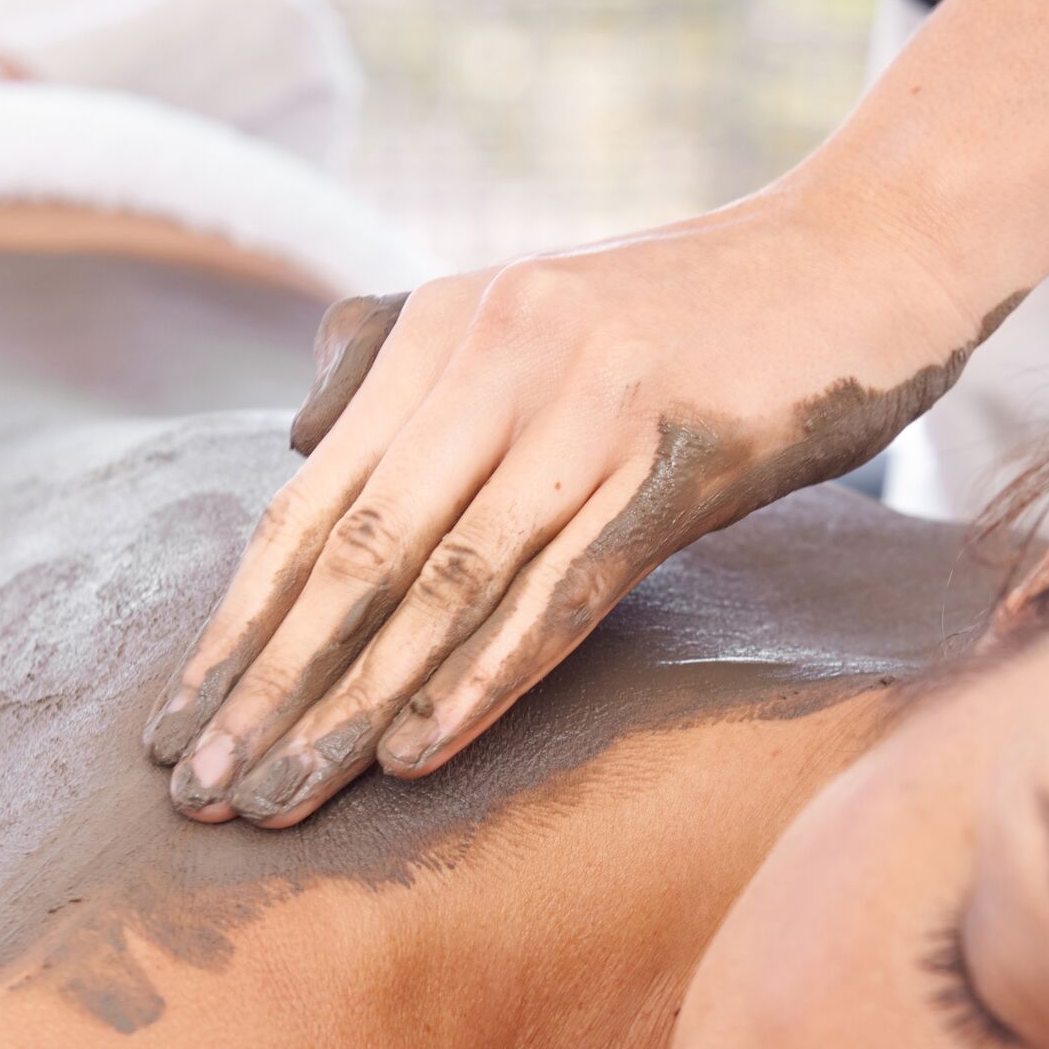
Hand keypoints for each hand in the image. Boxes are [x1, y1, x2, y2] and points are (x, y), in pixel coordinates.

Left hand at [143, 179, 1003, 823]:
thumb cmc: (703, 313)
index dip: (235, 624)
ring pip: (447, 581)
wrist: (870, 253)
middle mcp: (497, 354)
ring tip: (284, 795)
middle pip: (356, 552)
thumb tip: (294, 446)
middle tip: (203, 792)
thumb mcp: (534, 316)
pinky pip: (567, 588)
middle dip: (268, 683)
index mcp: (444, 327)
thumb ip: (405, 367)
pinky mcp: (684, 456)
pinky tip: (419, 754)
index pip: (307, 502)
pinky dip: (486, 677)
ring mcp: (590, 403)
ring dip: (356, 702)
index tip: (177, 727)